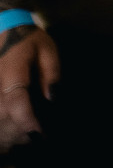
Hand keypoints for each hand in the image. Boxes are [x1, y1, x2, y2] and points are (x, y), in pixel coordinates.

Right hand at [0, 27, 57, 151]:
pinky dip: (4, 129)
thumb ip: (51, 73)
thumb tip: (52, 97)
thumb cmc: (29, 42)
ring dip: (12, 133)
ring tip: (32, 134)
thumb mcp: (48, 51)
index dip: (27, 121)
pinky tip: (19, 132)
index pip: (15, 101)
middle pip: (4, 117)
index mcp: (11, 73)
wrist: (4, 34)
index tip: (40, 134)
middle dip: (22, 131)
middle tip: (42, 134)